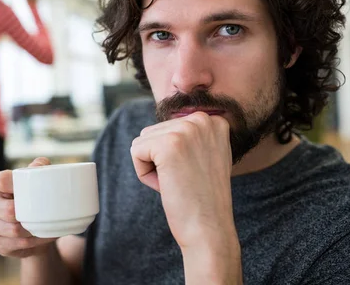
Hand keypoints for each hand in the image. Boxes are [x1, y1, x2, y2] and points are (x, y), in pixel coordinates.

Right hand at [0, 157, 56, 257]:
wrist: (30, 224)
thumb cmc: (32, 195)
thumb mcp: (37, 178)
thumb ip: (39, 167)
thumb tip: (38, 166)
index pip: (1, 180)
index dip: (16, 184)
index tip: (33, 189)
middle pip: (8, 210)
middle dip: (29, 213)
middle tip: (46, 213)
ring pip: (14, 230)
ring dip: (34, 230)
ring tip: (49, 226)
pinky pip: (18, 244)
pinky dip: (35, 242)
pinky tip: (43, 236)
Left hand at [130, 112, 235, 248]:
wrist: (210, 229)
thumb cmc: (203, 199)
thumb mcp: (208, 156)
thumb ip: (193, 136)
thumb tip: (171, 125)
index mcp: (213, 121)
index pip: (169, 128)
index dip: (174, 156)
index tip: (194, 173)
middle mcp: (202, 120)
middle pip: (154, 132)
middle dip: (161, 160)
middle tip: (185, 180)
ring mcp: (186, 130)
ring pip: (143, 142)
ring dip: (153, 167)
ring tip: (178, 182)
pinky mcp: (168, 144)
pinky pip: (135, 152)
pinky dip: (144, 174)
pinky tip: (167, 185)